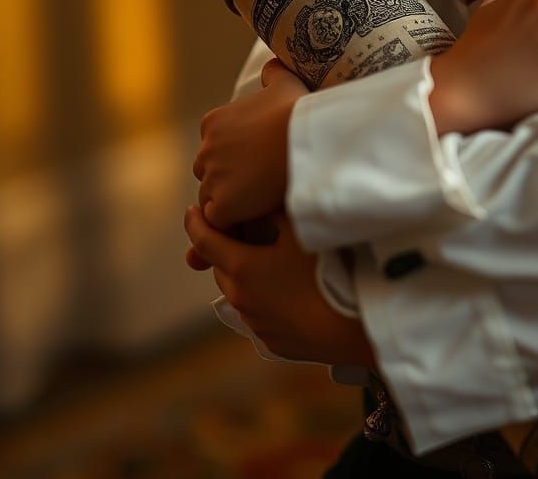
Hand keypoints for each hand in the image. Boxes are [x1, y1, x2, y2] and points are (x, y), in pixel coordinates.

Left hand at [183, 205, 374, 366]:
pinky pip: (258, 314)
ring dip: (246, 275)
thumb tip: (261, 197)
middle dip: (225, 248)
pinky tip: (290, 293)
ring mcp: (253, 321)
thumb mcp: (299, 232)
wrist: (346, 325)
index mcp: (240, 266)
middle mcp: (239, 296)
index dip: (194, 223)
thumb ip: (275, 211)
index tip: (191, 210)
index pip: (203, 242)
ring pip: (239, 291)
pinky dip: (264, 299)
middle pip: (221, 266)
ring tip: (271, 263)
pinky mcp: (269, 340)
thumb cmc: (322, 273)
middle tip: (242, 233)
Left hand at [194, 58, 305, 229]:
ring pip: (212, 200)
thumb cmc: (298, 112)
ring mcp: (212, 179)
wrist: (306, 140)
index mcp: (213, 122)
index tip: (257, 164)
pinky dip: (234, 222)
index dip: (235, 160)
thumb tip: (272, 65)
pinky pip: (220, 222)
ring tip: (258, 207)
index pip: (214, 149)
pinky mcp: (222, 205)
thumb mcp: (286, 83)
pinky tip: (255, 218)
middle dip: (228, 183)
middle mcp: (205, 150)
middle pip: (209, 175)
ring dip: (231, 204)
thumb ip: (274, 73)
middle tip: (259, 188)